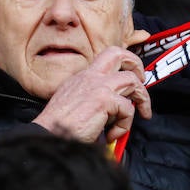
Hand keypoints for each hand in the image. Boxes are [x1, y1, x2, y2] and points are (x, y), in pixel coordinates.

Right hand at [33, 47, 151, 143]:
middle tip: (142, 81)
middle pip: (118, 54)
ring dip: (141, 98)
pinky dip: (125, 125)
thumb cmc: (58, 127)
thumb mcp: (74, 105)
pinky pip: (128, 109)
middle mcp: (89, 77)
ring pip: (131, 80)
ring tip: (140, 113)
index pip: (106, 60)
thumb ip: (93, 101)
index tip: (130, 80)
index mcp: (81, 77)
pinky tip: (112, 134)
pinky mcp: (103, 100)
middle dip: (136, 65)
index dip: (122, 66)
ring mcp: (97, 86)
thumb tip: (113, 111)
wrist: (47, 135)